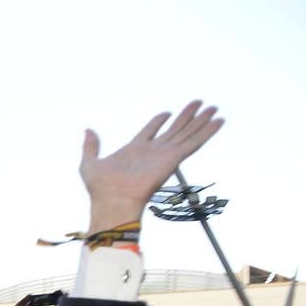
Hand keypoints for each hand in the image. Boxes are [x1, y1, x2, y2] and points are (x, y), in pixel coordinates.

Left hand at [80, 101, 222, 233]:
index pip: (151, 130)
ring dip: (201, 120)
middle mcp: (152, 152)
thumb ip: (90, 146)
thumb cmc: (100, 189)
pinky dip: (207, 132)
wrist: (112, 202)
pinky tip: (219, 121)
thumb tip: (88, 130)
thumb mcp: (89, 163)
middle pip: (174, 130)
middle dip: (187, 116)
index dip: (159, 121)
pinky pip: (194, 142)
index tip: (167, 113)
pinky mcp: (173, 159)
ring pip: (187, 133)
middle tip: (199, 103)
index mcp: (134, 150)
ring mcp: (164, 155)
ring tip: (213, 107)